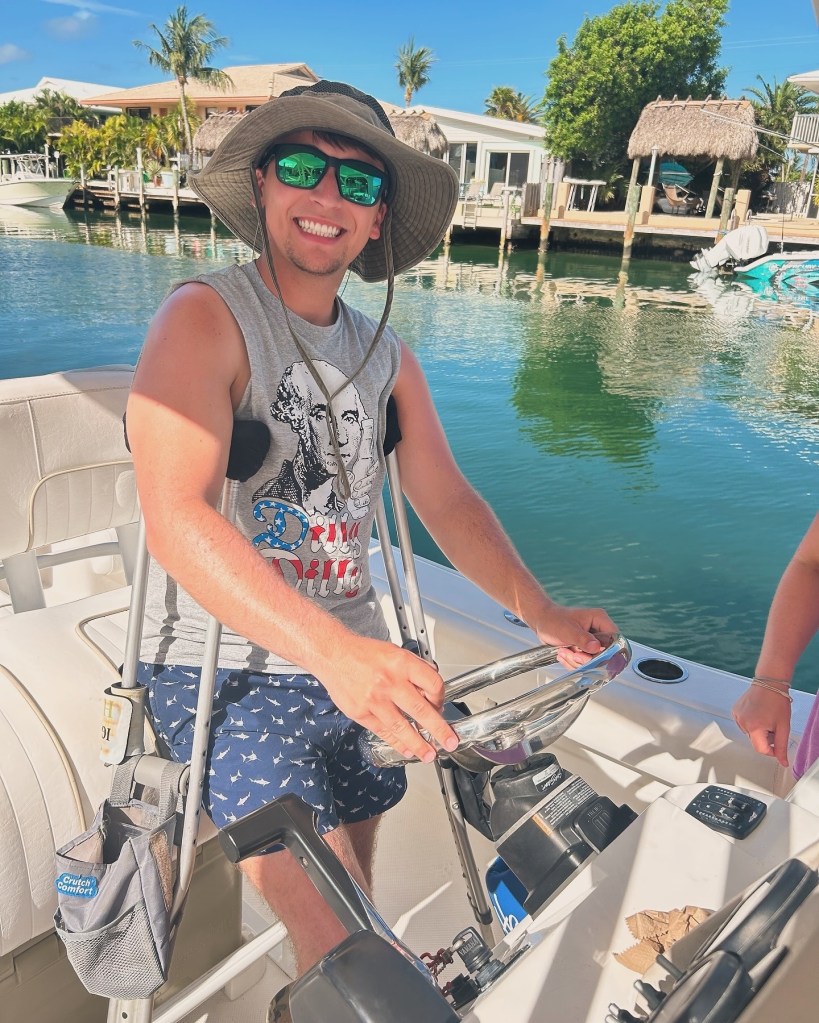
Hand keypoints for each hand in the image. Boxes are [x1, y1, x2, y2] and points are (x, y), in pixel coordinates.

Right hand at [318, 636, 458, 762]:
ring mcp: (374, 700)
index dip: (441, 698)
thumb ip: (414, 668)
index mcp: (401, 663)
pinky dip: (397, 743)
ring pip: (402, 727)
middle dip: (439, 730)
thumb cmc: (362, 652)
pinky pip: (384, 732)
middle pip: (421, 710)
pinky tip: (406, 750)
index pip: (433, 684)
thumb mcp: (394, 651)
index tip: (441, 705)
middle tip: (449, 742)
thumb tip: (431, 688)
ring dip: (418, 744)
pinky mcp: (361, 713)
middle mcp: (389, 682)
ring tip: (429, 754)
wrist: (333, 654)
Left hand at [529, 604, 618, 669]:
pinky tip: (563, 654)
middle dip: (588, 658)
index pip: (615, 638)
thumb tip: (596, 648)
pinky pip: (585, 663)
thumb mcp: (568, 630)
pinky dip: (573, 663)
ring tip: (564, 651)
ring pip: (594, 661)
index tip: (596, 658)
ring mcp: (592, 641)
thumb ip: (583, 639)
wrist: (541, 621)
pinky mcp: (585, 650)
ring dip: (578, 661)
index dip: (609, 651)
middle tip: (574, 654)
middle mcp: (598, 631)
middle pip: (605, 653)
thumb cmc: (553, 620)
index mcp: (599, 620)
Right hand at [732, 686, 790, 767]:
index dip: (772, 750)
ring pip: (749, 733)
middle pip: (755, 741)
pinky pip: (744, 724)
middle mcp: (742, 723)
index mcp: (754, 727)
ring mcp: (737, 716)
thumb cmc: (777, 702)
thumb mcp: (783, 727)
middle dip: (765, 738)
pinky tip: (758, 713)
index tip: (777, 742)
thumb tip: (782, 762)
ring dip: (758, 730)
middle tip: (773, 725)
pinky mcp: (734, 711)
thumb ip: (782, 747)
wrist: (769, 684)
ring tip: (765, 717)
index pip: (761, 750)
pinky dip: (751, 723)